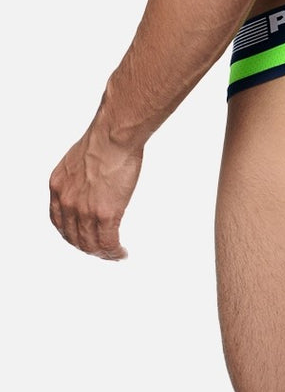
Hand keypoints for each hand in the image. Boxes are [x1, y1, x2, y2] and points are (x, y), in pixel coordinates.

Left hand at [49, 128, 143, 259]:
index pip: (59, 222)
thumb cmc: (104, 139)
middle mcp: (67, 203)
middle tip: (100, 250)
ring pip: (90, 244)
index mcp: (58, 187)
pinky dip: (114, 252)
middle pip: (73, 237)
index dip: (71, 234)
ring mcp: (85, 211)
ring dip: (102, 253)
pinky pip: (108, 242)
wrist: (114, 136)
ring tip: (112, 255)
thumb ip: (79, 175)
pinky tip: (120, 253)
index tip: (83, 237)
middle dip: (87, 247)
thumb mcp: (78, 158)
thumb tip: (92, 180)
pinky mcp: (106, 214)